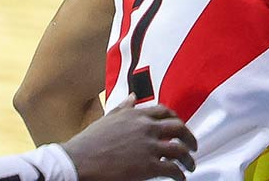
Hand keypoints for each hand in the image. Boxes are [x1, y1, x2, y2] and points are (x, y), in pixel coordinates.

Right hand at [63, 103, 195, 180]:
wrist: (76, 162)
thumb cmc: (87, 142)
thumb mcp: (106, 119)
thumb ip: (123, 108)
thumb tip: (133, 96)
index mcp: (137, 115)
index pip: (165, 112)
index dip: (175, 119)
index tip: (179, 127)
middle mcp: (147, 127)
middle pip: (178, 129)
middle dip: (189, 137)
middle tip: (192, 146)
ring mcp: (149, 146)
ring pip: (179, 150)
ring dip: (188, 159)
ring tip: (190, 165)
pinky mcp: (148, 165)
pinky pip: (172, 169)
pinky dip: (180, 174)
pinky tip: (181, 178)